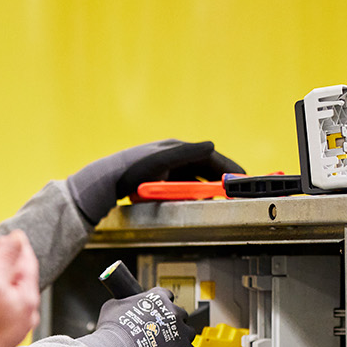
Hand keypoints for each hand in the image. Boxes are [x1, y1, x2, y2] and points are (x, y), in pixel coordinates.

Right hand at [0, 230, 40, 346]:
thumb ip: (5, 259)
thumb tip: (15, 237)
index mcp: (27, 299)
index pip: (28, 264)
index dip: (21, 247)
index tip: (15, 234)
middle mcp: (28, 315)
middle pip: (23, 281)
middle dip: (15, 264)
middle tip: (8, 249)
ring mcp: (18, 327)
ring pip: (16, 297)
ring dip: (8, 282)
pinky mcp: (6, 337)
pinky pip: (8, 310)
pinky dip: (3, 298)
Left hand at [66, 139, 244, 222]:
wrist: (105, 181)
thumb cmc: (132, 170)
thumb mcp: (162, 161)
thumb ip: (187, 154)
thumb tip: (211, 146)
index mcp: (177, 148)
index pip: (211, 157)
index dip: (228, 167)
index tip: (242, 178)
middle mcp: (174, 155)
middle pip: (205, 167)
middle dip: (220, 178)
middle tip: (234, 191)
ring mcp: (166, 166)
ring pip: (195, 177)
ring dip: (207, 186)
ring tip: (219, 197)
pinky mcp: (158, 177)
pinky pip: (183, 184)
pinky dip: (193, 191)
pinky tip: (195, 200)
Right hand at [79, 287, 198, 346]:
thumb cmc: (112, 330)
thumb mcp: (112, 307)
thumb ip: (123, 304)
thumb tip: (121, 305)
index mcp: (157, 297)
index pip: (167, 295)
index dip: (162, 306)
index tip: (156, 314)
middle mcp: (173, 310)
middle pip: (180, 314)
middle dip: (172, 323)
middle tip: (159, 334)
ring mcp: (181, 330)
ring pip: (189, 333)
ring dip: (181, 339)